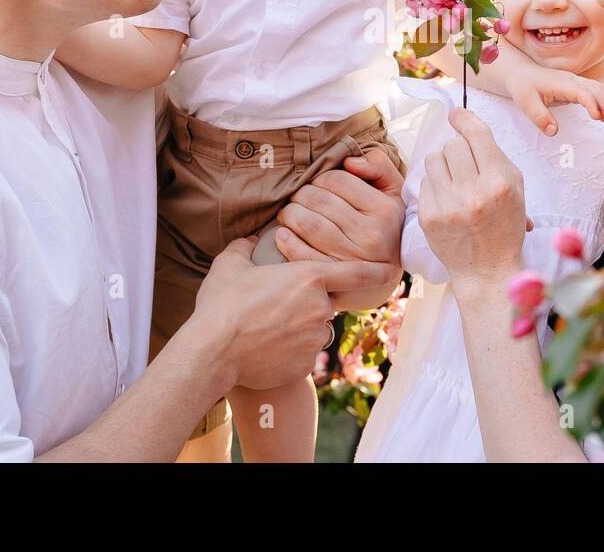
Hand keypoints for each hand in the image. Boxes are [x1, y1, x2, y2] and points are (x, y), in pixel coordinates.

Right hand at [190, 237, 394, 388]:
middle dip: (308, 304)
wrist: (213, 352)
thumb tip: (247, 240)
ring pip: (314, 330)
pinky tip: (265, 349)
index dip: (375, 270)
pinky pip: (304, 354)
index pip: (356, 272)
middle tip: (276, 308)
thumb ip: (244, 248)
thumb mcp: (230, 265)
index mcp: (308, 278)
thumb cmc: (222, 305)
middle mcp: (319, 308)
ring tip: (265, 329)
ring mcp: (314, 339)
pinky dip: (291, 351)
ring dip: (299, 328)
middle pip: (325, 302)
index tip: (391, 269)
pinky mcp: (306, 364)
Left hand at [271, 149, 404, 308]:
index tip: (317, 184)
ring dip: (290, 214)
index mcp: (385, 210)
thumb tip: (349, 162)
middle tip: (298, 197)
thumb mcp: (393, 192)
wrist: (385, 276)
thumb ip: (379, 167)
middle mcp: (371, 235)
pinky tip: (282, 234)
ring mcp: (353, 259)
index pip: (338, 181)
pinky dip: (287, 242)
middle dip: (301, 194)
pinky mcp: (335, 278)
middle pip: (320, 201)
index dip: (321, 177)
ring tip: (289, 213)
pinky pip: (303, 254)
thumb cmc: (384, 225)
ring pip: (309, 224)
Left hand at [417, 108, 528, 290]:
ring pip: (433, 158)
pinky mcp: (428, 217)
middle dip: (458, 149)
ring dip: (443, 163)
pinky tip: (447, 198)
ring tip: (454, 180)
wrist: (487, 269)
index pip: (476, 135)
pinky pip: (424, 181)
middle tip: (465, 163)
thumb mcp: (515, 187)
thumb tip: (463, 123)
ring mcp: (447, 206)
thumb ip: (493, 154)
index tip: (456, 115)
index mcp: (498, 182)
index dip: (465, 119)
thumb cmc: (504, 225)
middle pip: (453, 144)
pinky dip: (435, 184)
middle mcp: (472, 193)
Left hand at [506, 66, 603, 135]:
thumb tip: (553, 132)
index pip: (582, 91)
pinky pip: (595, 92)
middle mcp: (573, 81)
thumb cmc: (523, 86)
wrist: (521, 74)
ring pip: (598, 89)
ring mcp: (577, 83)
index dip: (592, 103)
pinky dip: (603, 101)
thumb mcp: (526, 103)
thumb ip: (540, 117)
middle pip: (595, 89)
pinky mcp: (578, 88)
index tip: (598, 116)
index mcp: (561, 83)